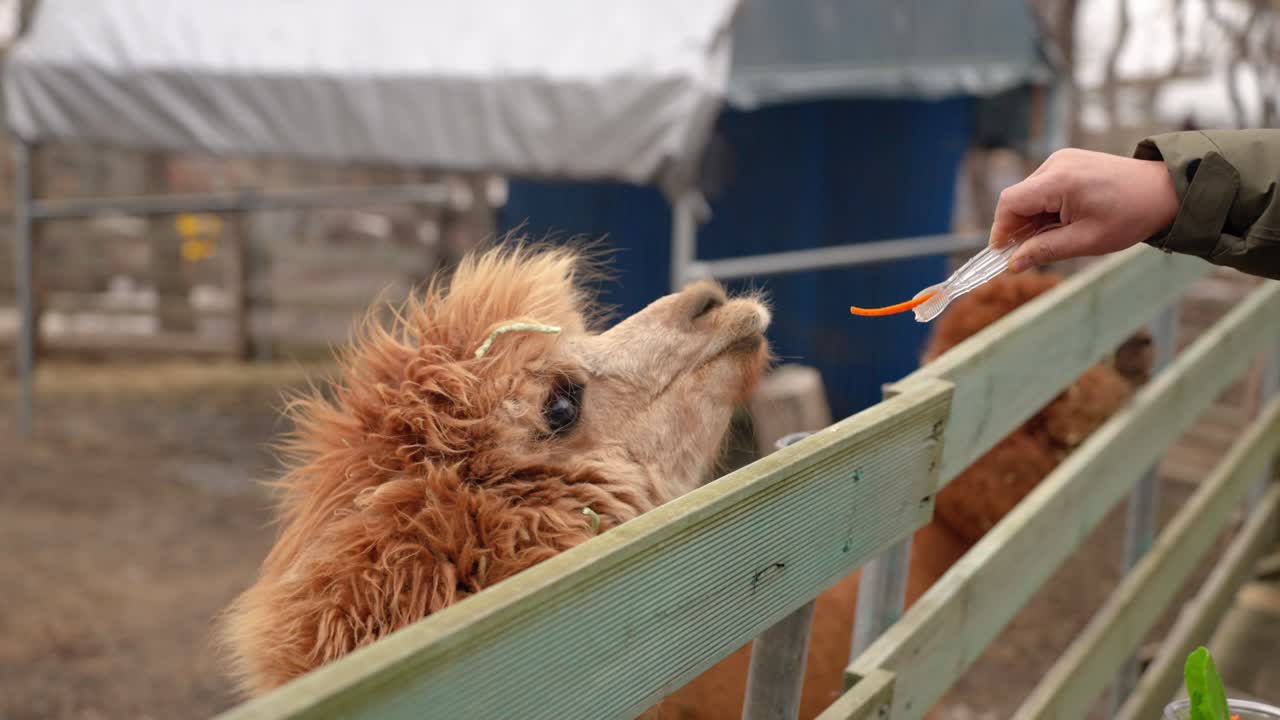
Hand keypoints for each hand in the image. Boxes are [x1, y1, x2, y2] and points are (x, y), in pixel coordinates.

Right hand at [990, 148, 1180, 271]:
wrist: (1164, 191)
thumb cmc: (1130, 216)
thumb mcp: (1086, 240)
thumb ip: (1045, 250)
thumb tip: (1012, 264)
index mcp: (1060, 180)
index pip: (1010, 202)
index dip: (1001, 229)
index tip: (1004, 253)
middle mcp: (1056, 163)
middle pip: (1017, 198)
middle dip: (1019, 227)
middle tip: (1033, 251)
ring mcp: (1062, 159)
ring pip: (1029, 194)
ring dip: (1032, 218)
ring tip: (1057, 236)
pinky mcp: (1069, 161)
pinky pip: (1043, 186)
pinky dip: (1045, 207)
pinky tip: (1063, 221)